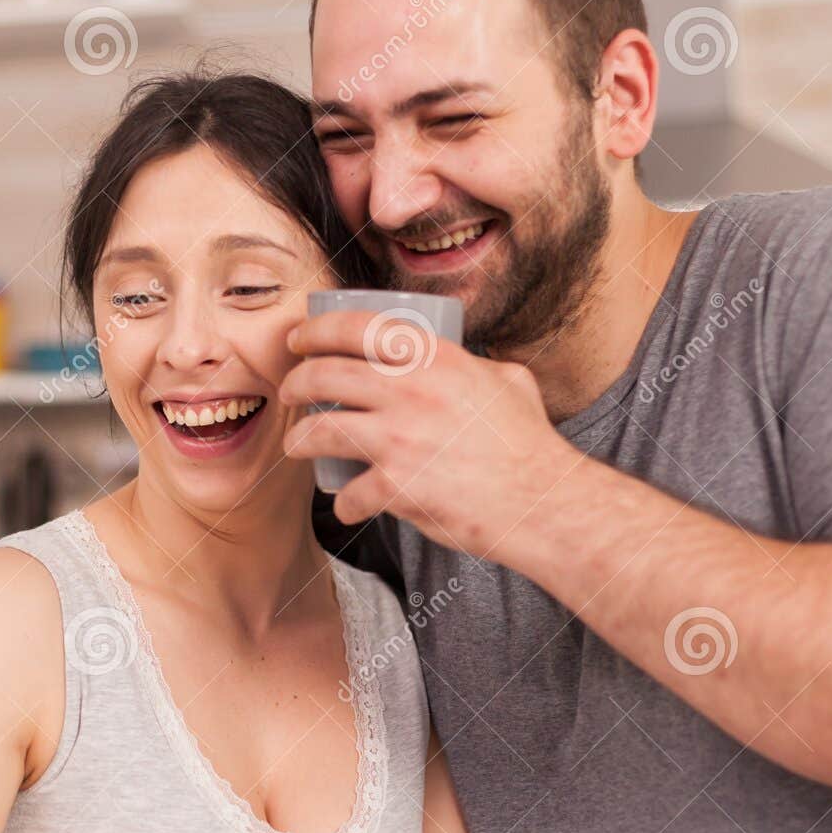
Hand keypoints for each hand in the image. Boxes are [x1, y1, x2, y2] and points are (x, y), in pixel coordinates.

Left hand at [280, 309, 579, 560]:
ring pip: (320, 431)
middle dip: (295, 383)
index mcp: (436, 357)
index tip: (299, 339)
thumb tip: (463, 359)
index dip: (316, 330)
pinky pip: (349, 493)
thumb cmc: (529, 444)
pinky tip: (348, 505)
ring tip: (298, 445)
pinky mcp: (395, 486)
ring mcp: (399, 439)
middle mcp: (411, 391)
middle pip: (324, 375)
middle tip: (290, 393)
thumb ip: (476, 364)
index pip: (356, 327)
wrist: (542, 501)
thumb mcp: (507, 380)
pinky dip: (344, 503)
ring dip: (299, 439)